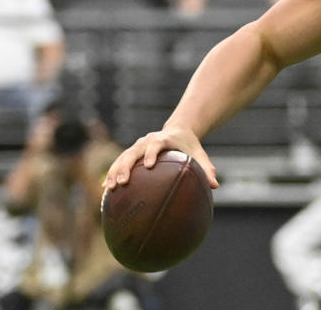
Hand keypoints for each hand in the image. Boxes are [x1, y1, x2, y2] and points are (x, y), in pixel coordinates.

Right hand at [102, 126, 218, 189]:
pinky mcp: (132, 151)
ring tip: (109, 188)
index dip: (152, 153)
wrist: (178, 131)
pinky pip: (119, 162)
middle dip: (126, 166)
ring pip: (122, 157)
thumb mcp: (198, 154)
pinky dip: (112, 173)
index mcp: (164, 139)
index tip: (148, 165)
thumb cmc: (189, 145)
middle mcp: (148, 140)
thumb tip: (215, 185)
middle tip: (122, 182)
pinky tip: (105, 189)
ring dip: (114, 171)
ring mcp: (138, 145)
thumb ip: (206, 168)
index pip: (156, 144)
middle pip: (134, 151)